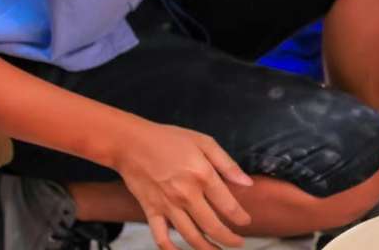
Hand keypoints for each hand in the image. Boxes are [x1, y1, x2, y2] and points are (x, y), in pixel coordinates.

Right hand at [112, 123, 253, 249]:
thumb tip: (248, 183)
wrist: (131, 143)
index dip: (240, 218)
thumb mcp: (204, 142)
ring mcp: (167, 205)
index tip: (246, 222)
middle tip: (238, 243)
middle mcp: (186, 195)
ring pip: (190, 236)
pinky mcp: (151, 211)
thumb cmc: (169, 139)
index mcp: (202, 176)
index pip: (228, 205)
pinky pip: (161, 237)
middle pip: (212, 226)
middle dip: (228, 239)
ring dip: (206, 249)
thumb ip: (227, 164)